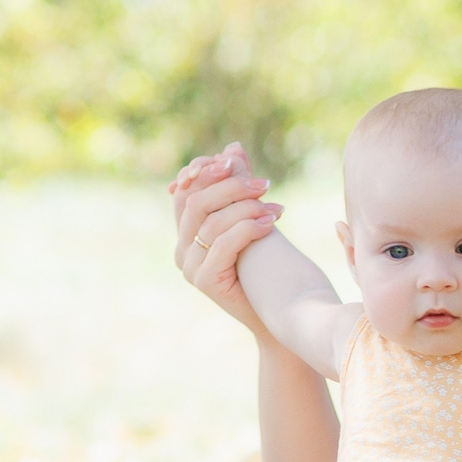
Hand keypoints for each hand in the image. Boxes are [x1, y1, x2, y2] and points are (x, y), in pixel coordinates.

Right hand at [170, 142, 281, 334]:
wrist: (280, 314)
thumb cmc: (266, 265)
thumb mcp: (251, 218)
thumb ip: (239, 186)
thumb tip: (233, 148)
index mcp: (187, 233)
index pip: (185, 192)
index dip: (204, 171)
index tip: (235, 159)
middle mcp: (181, 249)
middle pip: (195, 202)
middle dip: (230, 187)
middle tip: (264, 184)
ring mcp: (190, 267)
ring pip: (210, 223)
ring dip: (245, 209)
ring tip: (275, 208)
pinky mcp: (205, 282)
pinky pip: (221, 245)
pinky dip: (247, 229)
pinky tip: (270, 224)